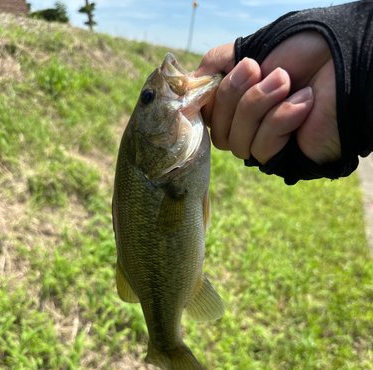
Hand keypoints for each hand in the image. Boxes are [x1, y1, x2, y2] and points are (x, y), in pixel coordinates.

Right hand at [195, 32, 340, 165]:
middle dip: (233, 97)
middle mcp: (247, 127)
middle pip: (217, 132)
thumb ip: (216, 64)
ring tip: (285, 81)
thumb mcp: (250, 48)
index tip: (214, 79)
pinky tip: (304, 102)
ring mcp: (265, 145)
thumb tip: (188, 84)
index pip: (205, 118)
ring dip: (259, 105)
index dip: (205, 102)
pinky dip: (282, 120)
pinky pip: (264, 149)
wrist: (344, 61)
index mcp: (237, 104)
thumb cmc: (303, 51)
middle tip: (256, 69)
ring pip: (237, 143)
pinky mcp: (284, 159)